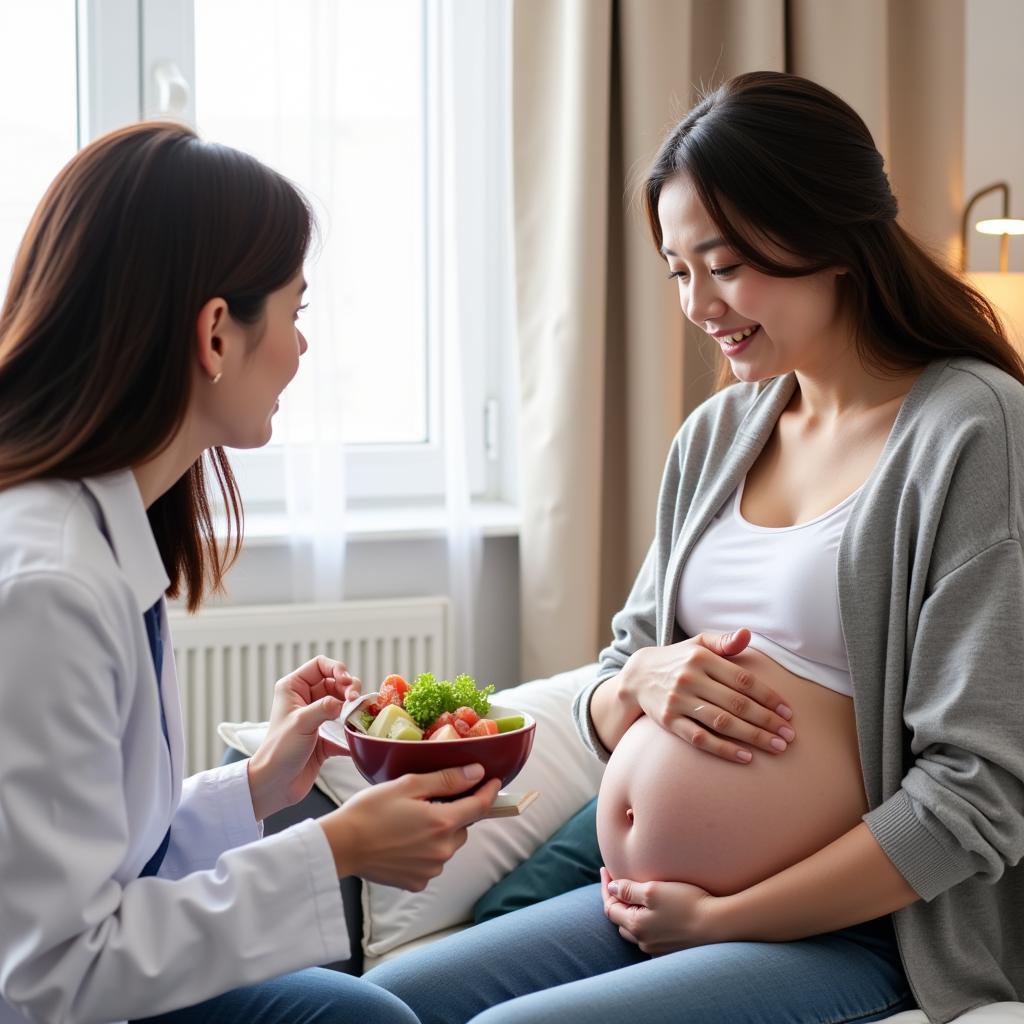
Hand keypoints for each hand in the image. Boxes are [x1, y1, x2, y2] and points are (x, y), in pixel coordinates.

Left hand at [247, 656, 361, 819]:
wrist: (275, 785)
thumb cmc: (279, 750)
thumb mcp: (301, 722)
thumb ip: (325, 707)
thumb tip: (347, 702)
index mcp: (294, 688)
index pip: (320, 665)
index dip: (337, 669)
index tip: (348, 683)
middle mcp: (306, 699)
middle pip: (336, 682)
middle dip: (349, 688)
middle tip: (356, 700)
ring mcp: (317, 717)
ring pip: (343, 702)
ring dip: (354, 707)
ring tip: (359, 715)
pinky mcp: (325, 735)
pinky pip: (345, 725)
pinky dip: (353, 728)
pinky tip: (359, 733)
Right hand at [320, 765, 501, 889]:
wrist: (340, 845)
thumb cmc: (370, 811)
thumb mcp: (409, 785)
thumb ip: (446, 780)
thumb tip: (476, 773)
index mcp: (443, 823)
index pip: (479, 806)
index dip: (489, 791)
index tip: (493, 780)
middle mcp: (442, 850)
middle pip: (463, 826)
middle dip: (454, 812)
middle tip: (429, 800)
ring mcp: (431, 869)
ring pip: (448, 844)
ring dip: (440, 832)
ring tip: (410, 822)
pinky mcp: (417, 882)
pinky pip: (432, 862)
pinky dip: (426, 850)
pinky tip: (404, 841)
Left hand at [601, 867, 722, 954]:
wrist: (718, 927)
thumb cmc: (686, 904)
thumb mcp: (653, 890)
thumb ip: (629, 889)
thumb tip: (612, 888)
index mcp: (635, 926)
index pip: (610, 907)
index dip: (606, 887)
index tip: (605, 869)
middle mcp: (643, 942)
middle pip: (620, 920)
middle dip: (617, 901)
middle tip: (619, 881)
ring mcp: (657, 949)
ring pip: (636, 929)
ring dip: (632, 913)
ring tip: (637, 895)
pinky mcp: (671, 950)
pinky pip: (651, 935)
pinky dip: (647, 922)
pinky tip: (656, 912)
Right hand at [621, 629, 794, 762]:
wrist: (637, 676)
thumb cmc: (679, 660)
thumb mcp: (698, 644)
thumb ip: (724, 642)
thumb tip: (748, 634)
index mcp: (701, 658)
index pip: (743, 680)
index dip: (769, 697)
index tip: (788, 712)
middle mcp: (690, 679)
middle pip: (736, 703)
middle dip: (767, 721)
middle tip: (790, 735)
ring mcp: (678, 701)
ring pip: (722, 722)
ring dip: (753, 736)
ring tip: (777, 746)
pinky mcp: (668, 721)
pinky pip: (699, 738)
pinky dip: (724, 749)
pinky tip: (745, 757)